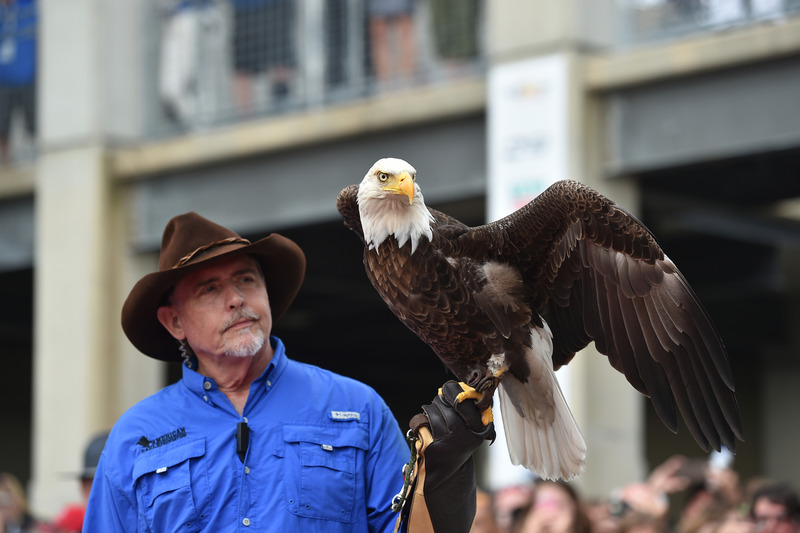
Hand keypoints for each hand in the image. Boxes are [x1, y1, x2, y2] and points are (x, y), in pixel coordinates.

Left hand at [403, 381, 495, 532]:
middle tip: (439, 398)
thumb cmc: (459, 446)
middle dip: (442, 397)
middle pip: (450, 402)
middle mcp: (467, 435)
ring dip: (431, 406)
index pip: (466, 400)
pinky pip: (424, 422)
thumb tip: (454, 387)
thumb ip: (467, 412)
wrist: (447, 477)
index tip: (448, 388)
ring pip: (436, 410)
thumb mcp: (470, 431)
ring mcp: (450, 441)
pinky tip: (422, 419)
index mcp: (479, 430)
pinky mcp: (434, 447)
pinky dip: (422, 417)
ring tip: (431, 408)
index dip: (455, 390)